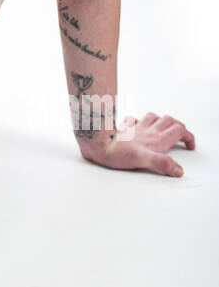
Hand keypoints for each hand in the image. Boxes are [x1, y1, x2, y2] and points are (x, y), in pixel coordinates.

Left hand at [78, 111, 194, 175]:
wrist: (97, 143)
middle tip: (181, 136)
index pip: (180, 130)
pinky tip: (137, 126)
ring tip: (164, 128)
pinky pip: (134, 120)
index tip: (190, 146)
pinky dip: (139, 121)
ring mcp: (136, 128)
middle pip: (170, 121)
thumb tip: (178, 170)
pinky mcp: (123, 128)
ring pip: (154, 117)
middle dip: (179, 126)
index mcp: (156, 140)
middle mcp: (148, 131)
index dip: (188, 136)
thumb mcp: (144, 161)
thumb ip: (163, 164)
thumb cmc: (117, 153)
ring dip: (162, 120)